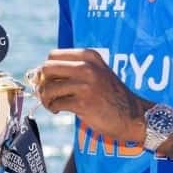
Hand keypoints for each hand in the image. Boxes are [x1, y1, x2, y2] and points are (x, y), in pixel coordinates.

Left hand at [36, 49, 150, 144]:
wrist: (134, 116)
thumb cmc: (110, 96)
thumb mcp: (95, 73)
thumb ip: (72, 70)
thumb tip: (38, 74)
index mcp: (89, 56)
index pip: (52, 56)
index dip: (47, 70)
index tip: (50, 82)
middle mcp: (87, 66)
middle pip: (46, 69)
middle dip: (42, 83)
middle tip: (48, 95)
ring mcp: (86, 85)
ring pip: (48, 87)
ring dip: (46, 99)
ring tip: (54, 105)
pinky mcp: (84, 103)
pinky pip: (56, 103)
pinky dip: (53, 108)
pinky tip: (60, 111)